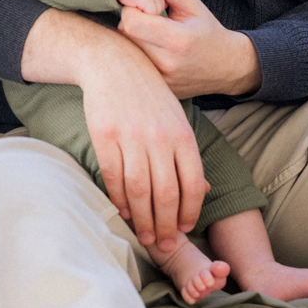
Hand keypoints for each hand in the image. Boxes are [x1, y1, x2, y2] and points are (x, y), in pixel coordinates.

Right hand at [21, 9, 205, 251]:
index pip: (193, 185)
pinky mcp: (104, 136)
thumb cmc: (148, 93)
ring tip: (143, 235)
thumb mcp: (177, 117)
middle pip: (166, 194)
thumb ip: (188, 153)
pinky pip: (113, 176)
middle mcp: (159, 138)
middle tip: (163, 245)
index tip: (183, 229)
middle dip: (165, 226)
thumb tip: (202, 190)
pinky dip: (118, 198)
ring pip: (139, 191)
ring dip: (142, 219)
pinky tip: (122, 210)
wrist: (113, 62)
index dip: (189, 213)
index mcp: (182, 134)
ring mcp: (131, 137)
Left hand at [117, 0, 261, 98]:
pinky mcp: (157, 87)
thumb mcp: (193, 5)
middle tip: (145, 16)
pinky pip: (134, 65)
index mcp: (177, 40)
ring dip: (132, 37)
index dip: (133, 8)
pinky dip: (137, 53)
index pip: (132, 22)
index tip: (144, 5)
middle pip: (126, 35)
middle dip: (131, 20)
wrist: (226, 68)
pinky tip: (150, 47)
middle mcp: (166, 63)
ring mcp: (160, 79)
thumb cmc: (207, 31)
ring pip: (127, 50)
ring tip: (149, 31)